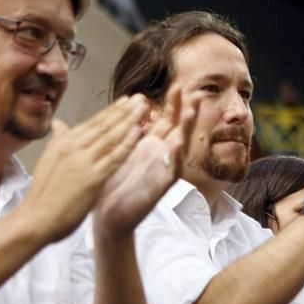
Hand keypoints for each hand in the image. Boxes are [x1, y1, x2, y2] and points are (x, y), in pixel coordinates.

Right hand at [20, 95, 148, 243]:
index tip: (125, 101)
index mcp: (63, 143)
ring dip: (129, 121)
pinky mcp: (93, 178)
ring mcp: (83, 162)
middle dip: (124, 110)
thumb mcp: (48, 160)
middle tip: (141, 98)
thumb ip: (58, 141)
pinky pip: (115, 157)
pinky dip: (127, 143)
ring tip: (144, 109)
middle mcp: (73, 147)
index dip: (111, 111)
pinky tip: (138, 132)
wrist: (35, 220)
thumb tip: (59, 124)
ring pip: (111, 137)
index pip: (92, 123)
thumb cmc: (42, 195)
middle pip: (104, 125)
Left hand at [94, 86, 200, 237]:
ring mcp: (162, 171)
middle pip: (177, 129)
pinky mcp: (159, 188)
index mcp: (148, 145)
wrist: (107, 218)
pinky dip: (176, 158)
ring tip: (191, 112)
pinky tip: (178, 144)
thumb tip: (119, 108)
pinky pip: (172, 171)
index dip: (172, 104)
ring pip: (180, 147)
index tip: (178, 85)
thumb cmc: (111, 185)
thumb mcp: (115, 151)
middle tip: (195, 92)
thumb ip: (120, 130)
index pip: (165, 120)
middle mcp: (159, 156)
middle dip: (186, 111)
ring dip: (186, 129)